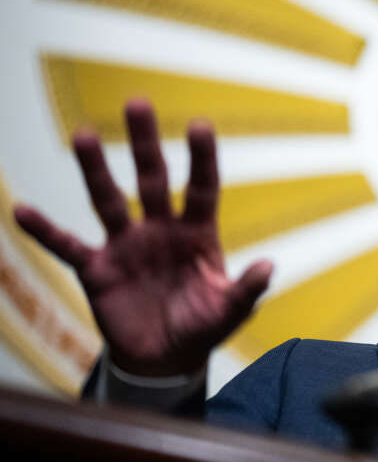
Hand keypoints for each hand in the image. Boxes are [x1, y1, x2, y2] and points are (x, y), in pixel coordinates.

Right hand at [13, 99, 271, 376]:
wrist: (165, 359)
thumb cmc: (202, 326)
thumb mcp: (230, 311)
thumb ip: (246, 290)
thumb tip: (268, 268)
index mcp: (197, 233)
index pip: (202, 188)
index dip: (201, 159)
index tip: (199, 125)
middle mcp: (160, 229)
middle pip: (152, 178)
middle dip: (145, 143)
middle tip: (138, 103)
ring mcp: (126, 245)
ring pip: (108, 200)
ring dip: (95, 169)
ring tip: (84, 135)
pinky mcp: (97, 269)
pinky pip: (67, 246)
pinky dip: (45, 231)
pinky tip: (22, 211)